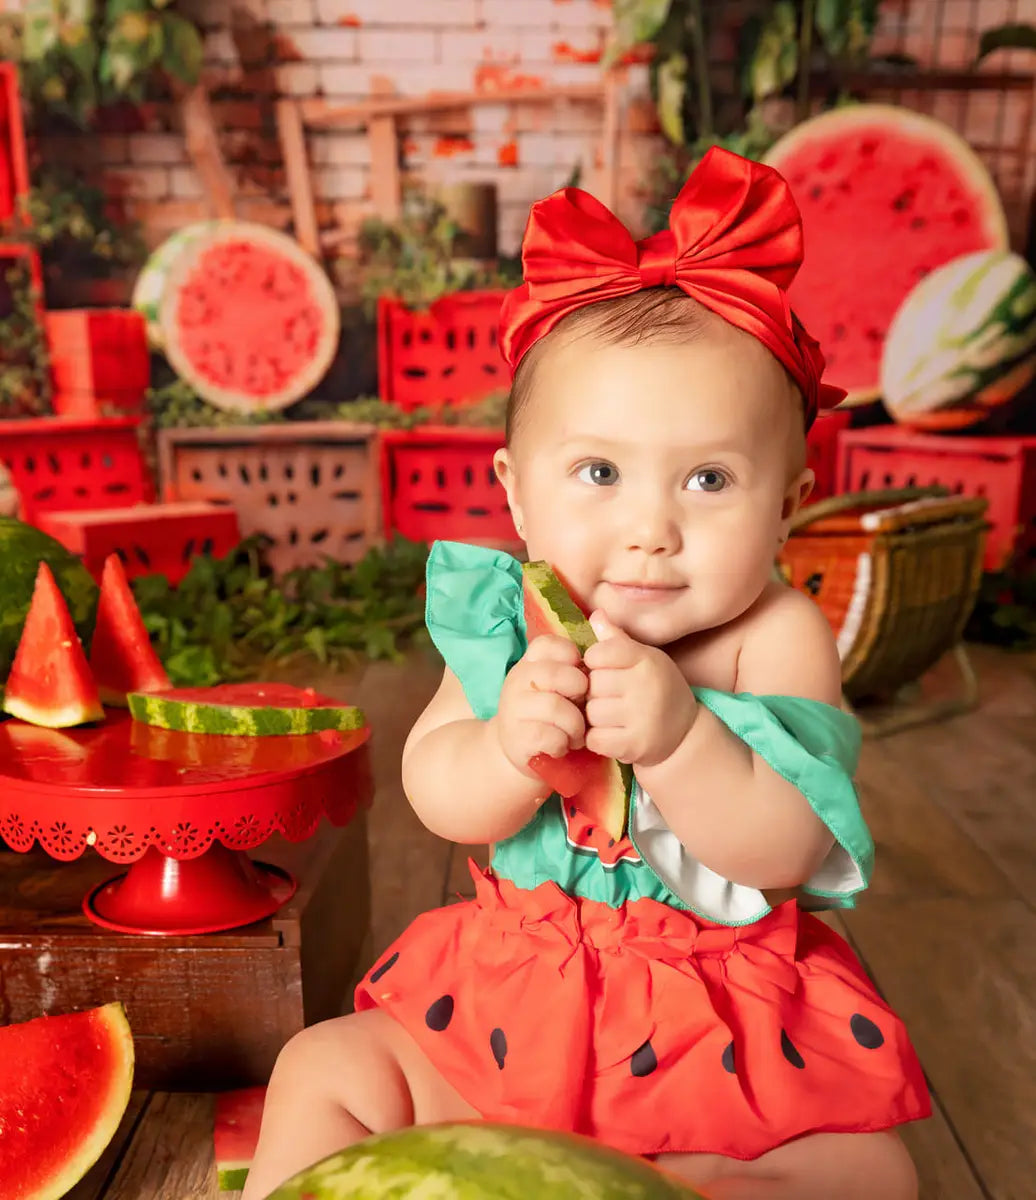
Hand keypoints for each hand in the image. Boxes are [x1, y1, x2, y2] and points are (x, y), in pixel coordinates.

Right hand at [494, 635, 587, 777]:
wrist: (521, 751)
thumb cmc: (552, 714)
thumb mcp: (562, 685)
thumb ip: (580, 660)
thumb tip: (601, 617)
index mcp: (530, 662)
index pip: (549, 644)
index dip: (572, 658)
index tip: (580, 678)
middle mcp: (517, 680)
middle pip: (556, 674)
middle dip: (580, 693)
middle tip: (583, 708)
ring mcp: (514, 709)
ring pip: (555, 707)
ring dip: (575, 725)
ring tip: (577, 734)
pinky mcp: (516, 738)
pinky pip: (549, 736)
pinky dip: (563, 744)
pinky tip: (562, 746)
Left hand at [582, 612, 695, 766]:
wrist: (685, 734)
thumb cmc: (658, 689)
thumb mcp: (645, 659)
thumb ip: (617, 639)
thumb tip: (595, 614)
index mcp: (646, 660)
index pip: (598, 653)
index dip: (595, 663)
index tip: (607, 670)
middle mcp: (645, 686)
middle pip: (592, 684)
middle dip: (595, 692)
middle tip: (611, 697)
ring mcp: (641, 717)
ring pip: (591, 712)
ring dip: (595, 717)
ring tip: (613, 716)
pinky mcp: (635, 745)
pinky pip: (594, 739)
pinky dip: (597, 739)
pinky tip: (613, 734)